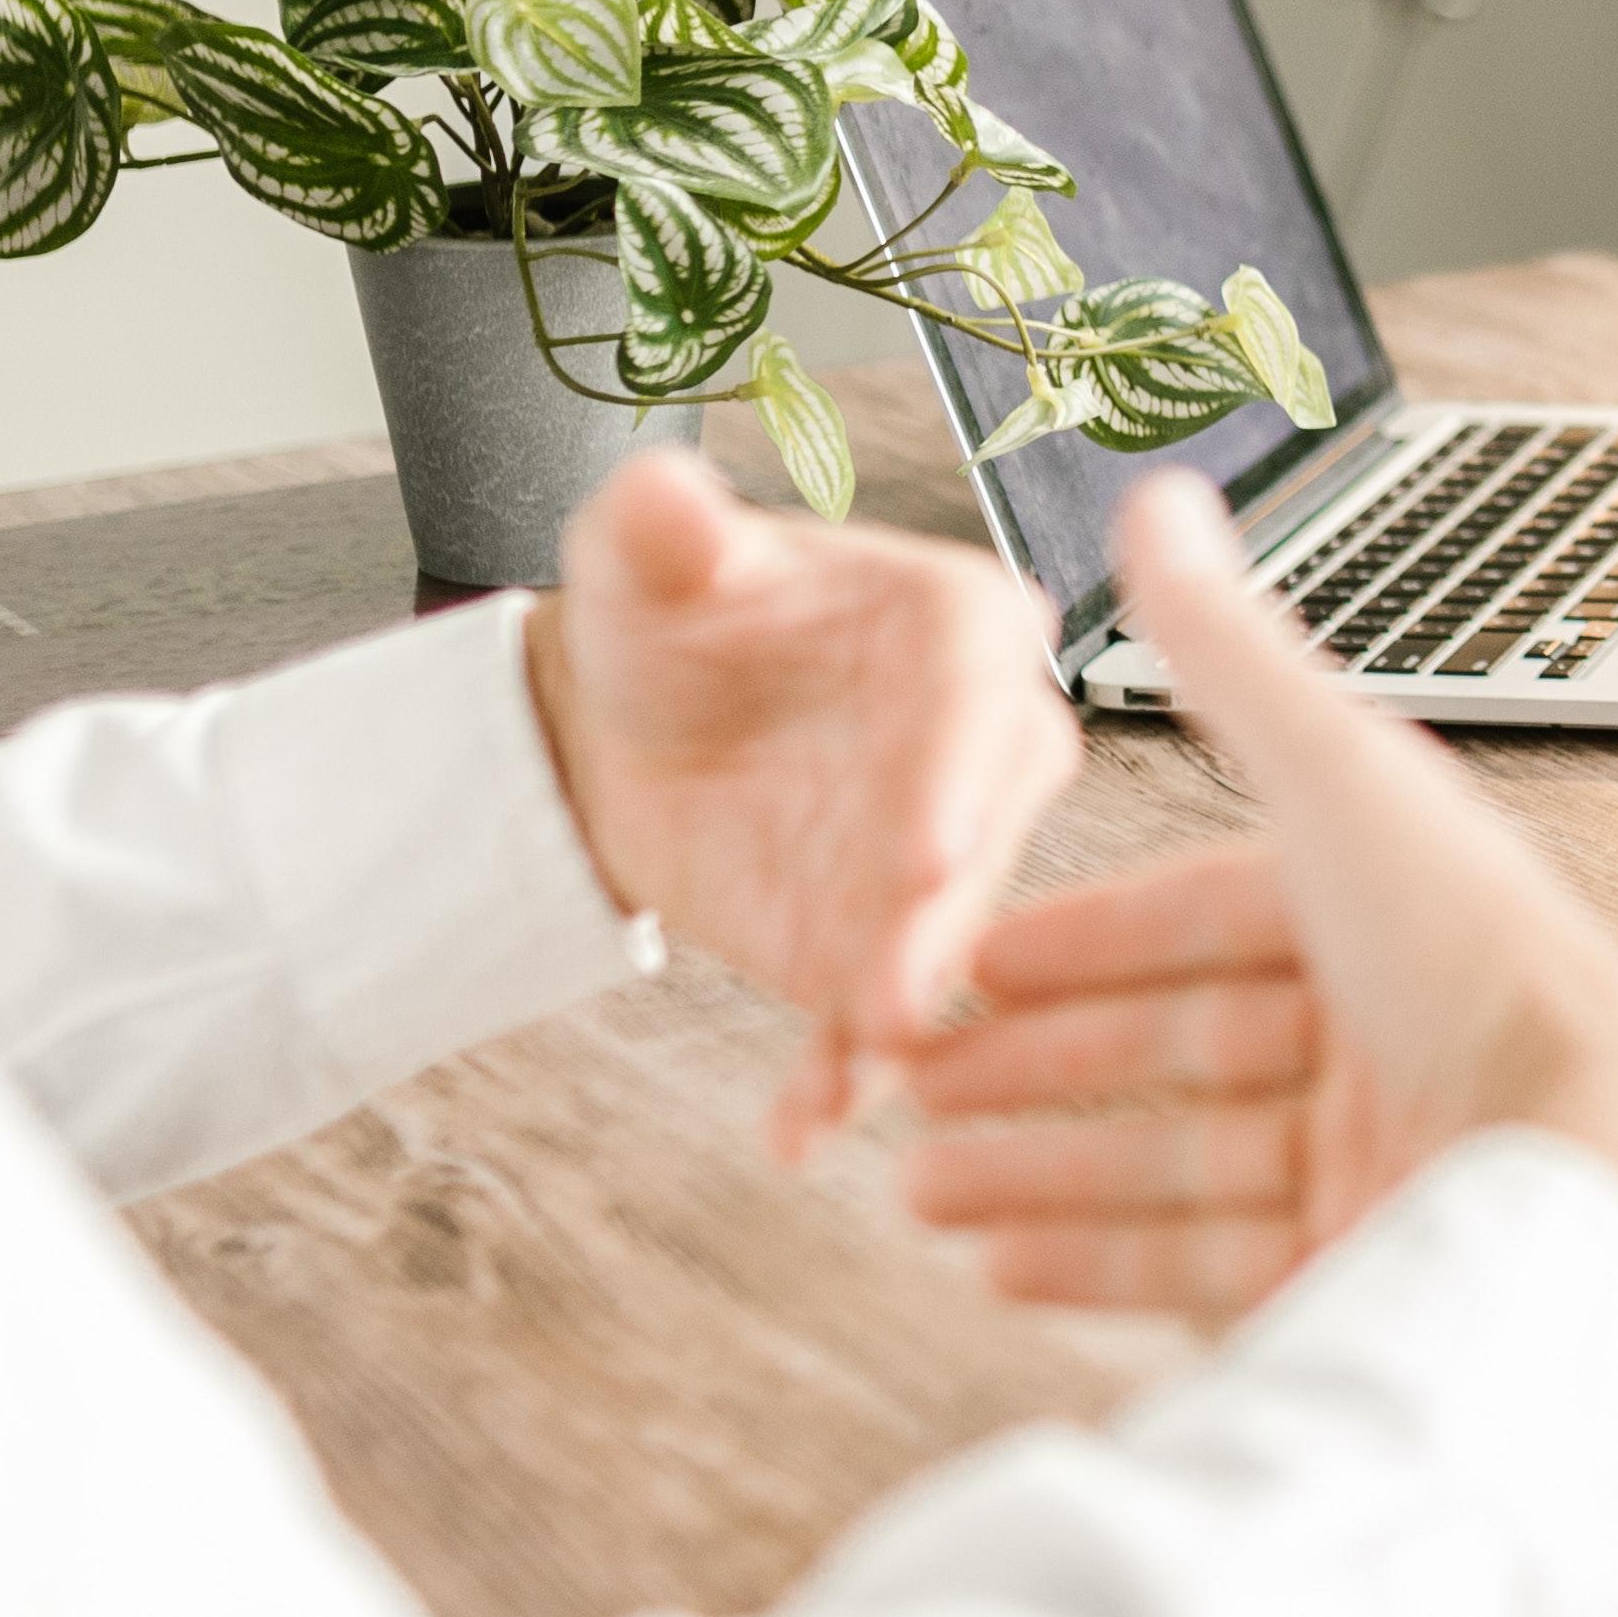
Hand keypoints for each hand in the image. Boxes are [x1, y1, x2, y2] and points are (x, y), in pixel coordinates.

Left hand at [521, 451, 1073, 1158]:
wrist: (633, 724)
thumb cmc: (670, 611)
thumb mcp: (645, 555)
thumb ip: (660, 526)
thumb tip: (665, 491)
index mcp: (957, 625)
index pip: (977, 693)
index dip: (954, 776)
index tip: (927, 852)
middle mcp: (983, 744)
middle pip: (984, 832)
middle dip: (942, 918)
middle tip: (901, 992)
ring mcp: (942, 858)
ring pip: (943, 938)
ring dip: (905, 1008)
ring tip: (858, 1069)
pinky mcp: (883, 947)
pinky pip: (872, 1016)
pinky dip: (840, 1073)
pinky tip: (801, 1126)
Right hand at [890, 469, 1617, 1314]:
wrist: (1582, 1174)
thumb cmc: (1475, 964)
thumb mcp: (1333, 777)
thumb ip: (1228, 653)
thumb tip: (1158, 501)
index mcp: (1395, 909)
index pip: (1211, 917)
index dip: (1085, 936)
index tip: (970, 961)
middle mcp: (1393, 1032)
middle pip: (1180, 1045)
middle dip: (1035, 1063)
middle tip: (910, 1079)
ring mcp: (1379, 1161)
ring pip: (1173, 1161)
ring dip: (1036, 1170)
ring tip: (914, 1187)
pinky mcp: (1365, 1269)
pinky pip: (1204, 1266)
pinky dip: (1095, 1263)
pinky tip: (996, 1265)